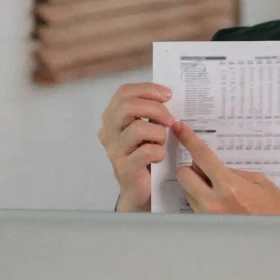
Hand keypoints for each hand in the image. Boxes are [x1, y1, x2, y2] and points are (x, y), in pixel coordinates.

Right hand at [98, 83, 176, 211]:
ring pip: (138, 128)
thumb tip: (167, 94)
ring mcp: (114, 150)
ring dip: (159, 133)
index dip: (147, 89)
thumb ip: (150, 111)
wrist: (139, 190)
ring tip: (162, 142)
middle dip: (156, 109)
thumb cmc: (145, 154)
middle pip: (128, 106)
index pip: (124, 92)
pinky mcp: (124, 168)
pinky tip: (159, 157)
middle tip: (171, 120)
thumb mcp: (145, 128)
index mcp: (112, 117)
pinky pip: (147, 151)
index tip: (168, 95)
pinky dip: (159, 151)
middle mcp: (108, 132)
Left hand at [172, 121, 279, 215]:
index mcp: (230, 186)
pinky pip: (196, 207)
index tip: (180, 128)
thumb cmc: (277, 211)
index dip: (189, 140)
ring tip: (220, 192)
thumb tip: (219, 169)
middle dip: (191, 169)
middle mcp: (214, 202)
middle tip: (207, 170)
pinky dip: (203, 200)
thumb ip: (236, 174)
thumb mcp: (262, 183)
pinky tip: (221, 203)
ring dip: (197, 186)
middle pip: (184, 175)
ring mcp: (208, 217)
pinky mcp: (208, 227)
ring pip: (188, 192)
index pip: (202, 157)